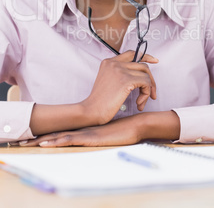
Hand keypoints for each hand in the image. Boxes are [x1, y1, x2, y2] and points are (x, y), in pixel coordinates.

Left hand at [16, 111, 180, 147]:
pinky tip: (45, 144)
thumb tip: (97, 133)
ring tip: (25, 143)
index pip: (62, 131)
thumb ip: (101, 131)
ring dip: (41, 140)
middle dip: (38, 136)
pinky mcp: (89, 138)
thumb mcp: (108, 132)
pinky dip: (55, 142)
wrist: (134, 125)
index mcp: (84, 130)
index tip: (34, 136)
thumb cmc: (124, 129)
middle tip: (22, 140)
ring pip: (57, 137)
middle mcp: (81, 130)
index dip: (48, 133)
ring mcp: (84, 134)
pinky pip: (68, 141)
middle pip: (56, 133)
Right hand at [81, 50, 157, 124]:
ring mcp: (120, 70)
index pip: (131, 53)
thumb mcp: (107, 81)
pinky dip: (146, 94)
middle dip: (150, 79)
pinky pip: (146, 83)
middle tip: (152, 93)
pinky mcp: (126, 80)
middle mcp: (114, 63)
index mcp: (108, 62)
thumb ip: (119, 73)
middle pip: (142, 65)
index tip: (154, 60)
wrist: (91, 111)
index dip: (145, 56)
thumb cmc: (100, 101)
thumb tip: (140, 74)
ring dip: (148, 90)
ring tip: (141, 102)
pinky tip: (138, 103)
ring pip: (146, 75)